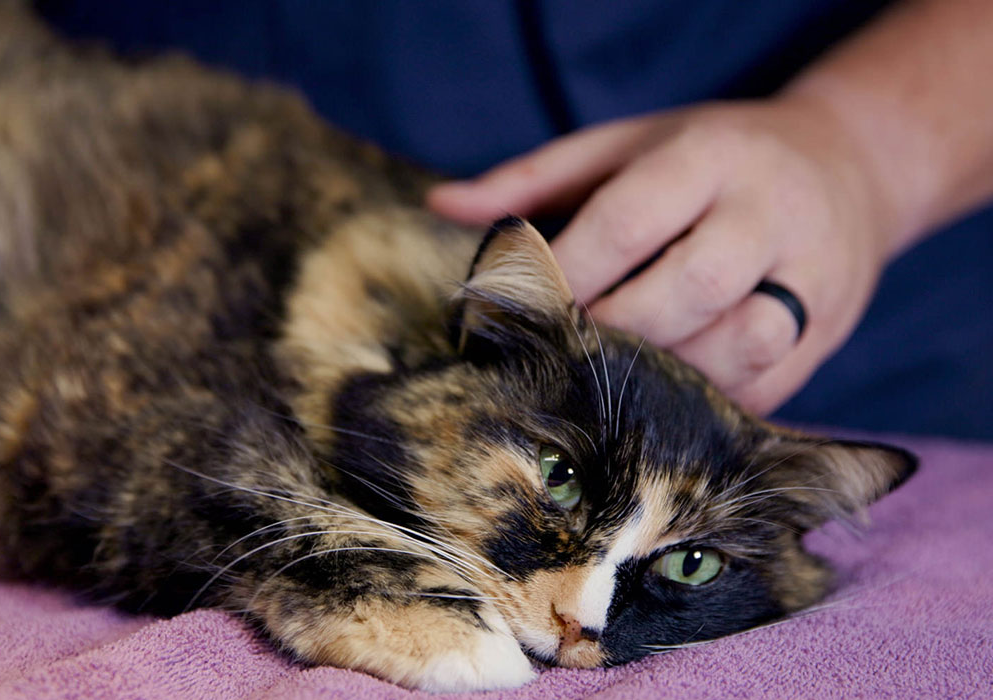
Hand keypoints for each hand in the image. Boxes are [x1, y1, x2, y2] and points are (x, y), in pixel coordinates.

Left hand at [428, 97, 900, 413]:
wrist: (843, 168)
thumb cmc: (708, 158)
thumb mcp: (627, 144)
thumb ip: (535, 178)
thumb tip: (441, 207)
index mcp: (713, 155)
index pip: (628, 222)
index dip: (565, 275)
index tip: (517, 309)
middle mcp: (773, 213)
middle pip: (690, 287)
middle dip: (614, 329)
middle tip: (564, 350)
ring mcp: (813, 278)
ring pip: (736, 347)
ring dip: (662, 375)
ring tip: (610, 378)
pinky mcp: (827, 336)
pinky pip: (763, 389)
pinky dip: (703, 403)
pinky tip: (659, 400)